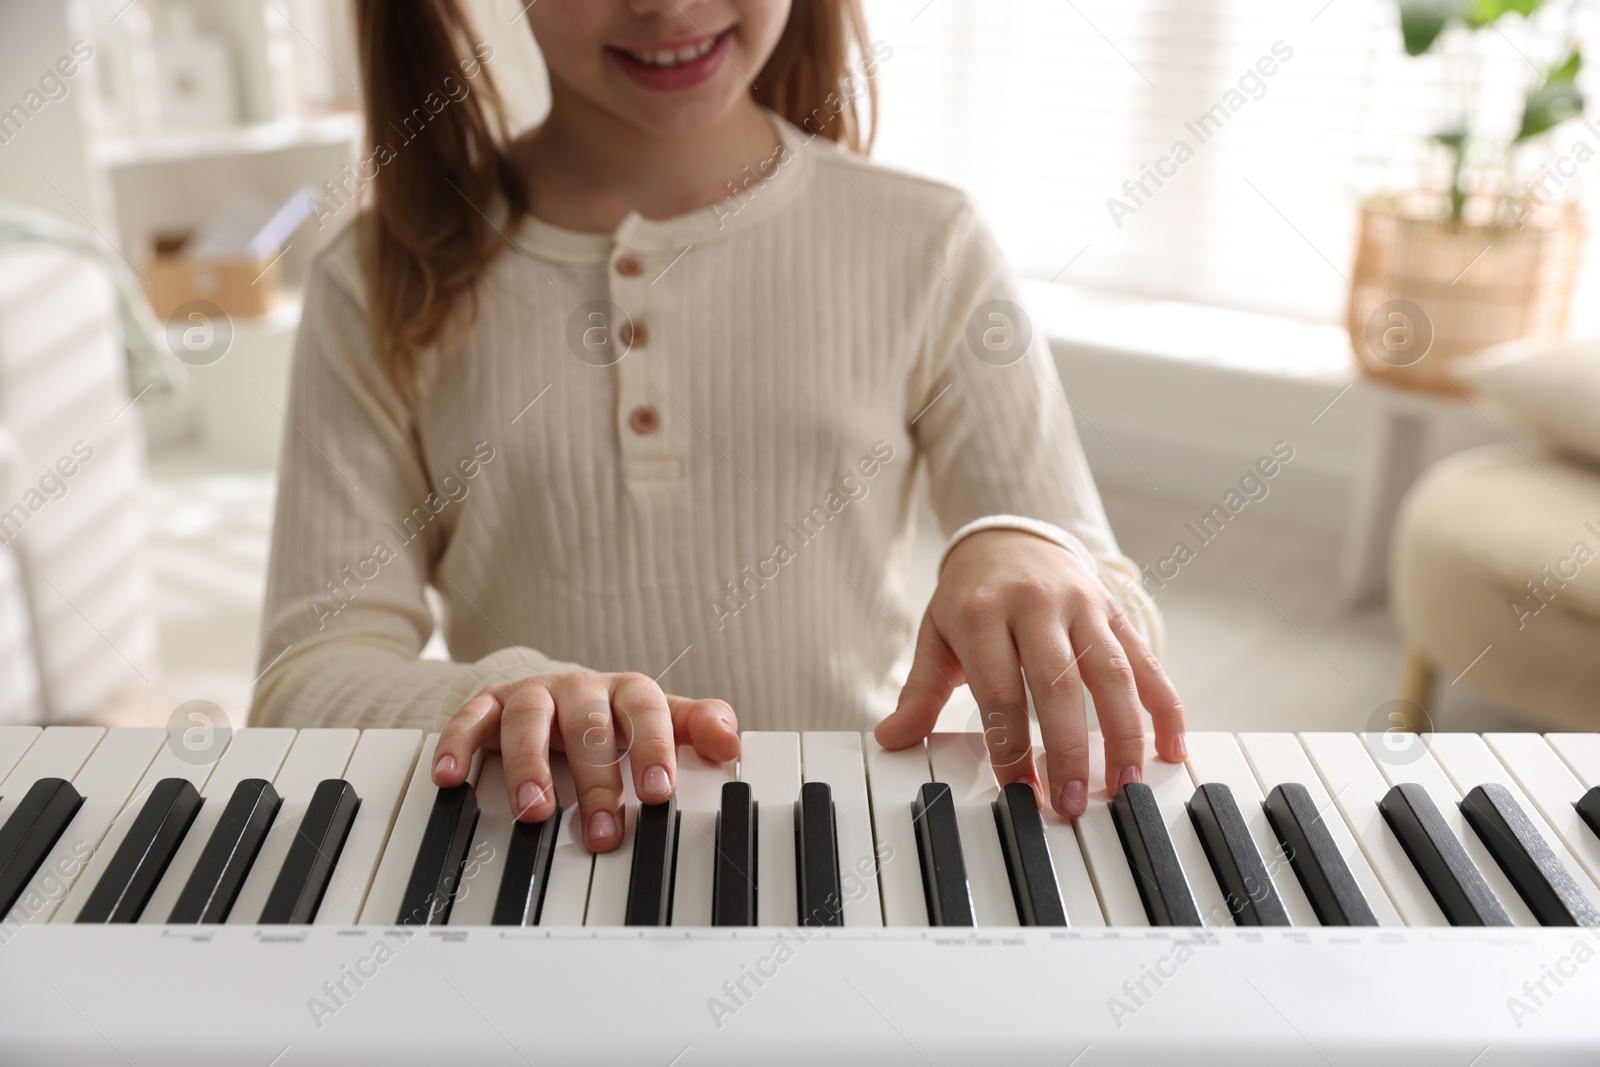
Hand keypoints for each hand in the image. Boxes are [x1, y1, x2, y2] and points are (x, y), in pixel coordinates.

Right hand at [432, 672, 739, 851]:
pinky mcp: (488, 706)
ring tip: (534, 811)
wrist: (558, 694)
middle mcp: (579, 689)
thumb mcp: (662, 722)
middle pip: (588, 725)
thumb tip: (733, 743)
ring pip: (529, 719)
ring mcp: (532, 696)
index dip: (653, 747)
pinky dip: (458, 745)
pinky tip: (451, 777)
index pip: (645, 710)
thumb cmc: (616, 720)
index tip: (658, 791)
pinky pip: (470, 719)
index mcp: (626, 692)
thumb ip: (698, 729)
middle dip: (597, 780)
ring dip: (530, 764)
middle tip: (603, 831)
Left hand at [875, 529, 1184, 817]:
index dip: (1011, 744)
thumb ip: (920, 691)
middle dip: (1069, 749)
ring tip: (1125, 785)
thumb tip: (891, 740)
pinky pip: (1146, 660)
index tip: (1019, 791)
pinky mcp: (1115, 611)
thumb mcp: (936, 635)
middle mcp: (1036, 605)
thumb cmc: (970, 599)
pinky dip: (1164, 706)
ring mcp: (1082, 606)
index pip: (999, 689)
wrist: (1010, 537)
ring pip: (1111, 672)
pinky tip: (1171, 748)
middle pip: (1059, 684)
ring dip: (1123, 734)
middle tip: (1071, 803)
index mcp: (983, 613)